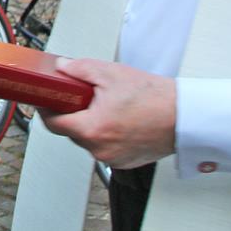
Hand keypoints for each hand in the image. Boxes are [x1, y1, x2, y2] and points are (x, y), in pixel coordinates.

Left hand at [38, 58, 176, 169]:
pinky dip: (106, 134)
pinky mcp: (124, 162)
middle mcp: (100, 149)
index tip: (45, 98)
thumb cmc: (155, 98)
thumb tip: (61, 68)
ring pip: (87, 140)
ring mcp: (112, 159)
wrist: (184, 116)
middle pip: (70, 131)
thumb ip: (79, 69)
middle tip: (81, 96)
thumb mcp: (110, 74)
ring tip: (107, 106)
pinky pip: (104, 147)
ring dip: (90, 124)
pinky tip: (119, 120)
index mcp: (93, 129)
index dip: (46, 108)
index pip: (53, 123)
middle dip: (72, 112)